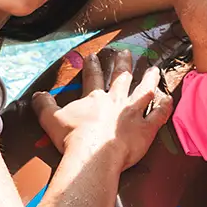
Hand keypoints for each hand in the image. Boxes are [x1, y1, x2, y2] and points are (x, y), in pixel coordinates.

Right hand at [31, 49, 171, 168]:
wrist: (93, 154)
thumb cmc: (72, 138)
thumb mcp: (51, 120)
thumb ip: (44, 105)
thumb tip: (37, 94)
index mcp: (94, 99)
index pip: (93, 78)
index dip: (92, 66)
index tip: (93, 56)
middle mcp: (115, 102)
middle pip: (121, 78)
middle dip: (123, 64)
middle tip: (126, 52)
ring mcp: (132, 114)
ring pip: (144, 91)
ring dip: (149, 79)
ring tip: (153, 69)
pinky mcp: (145, 129)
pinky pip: (158, 115)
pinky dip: (165, 106)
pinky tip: (169, 98)